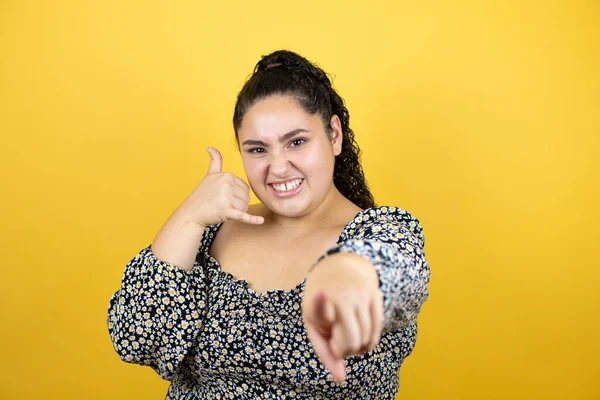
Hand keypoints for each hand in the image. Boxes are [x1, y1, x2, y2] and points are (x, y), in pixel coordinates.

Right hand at [174, 147, 263, 226]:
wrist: (191, 213)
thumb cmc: (202, 195)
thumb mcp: (210, 175)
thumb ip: (214, 161)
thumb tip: (210, 147)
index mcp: (227, 175)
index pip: (244, 188)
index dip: (237, 195)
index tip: (224, 196)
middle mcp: (227, 184)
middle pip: (246, 197)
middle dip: (237, 203)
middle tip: (222, 204)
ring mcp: (226, 198)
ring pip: (244, 207)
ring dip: (236, 211)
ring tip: (222, 209)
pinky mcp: (226, 211)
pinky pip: (242, 215)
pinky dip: (252, 219)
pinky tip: (261, 221)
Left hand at [302, 253, 382, 382]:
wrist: (340, 267)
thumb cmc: (323, 303)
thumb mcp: (315, 324)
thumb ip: (325, 353)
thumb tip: (340, 380)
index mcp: (317, 303)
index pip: (320, 304)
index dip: (321, 303)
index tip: (321, 295)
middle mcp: (341, 297)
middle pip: (352, 342)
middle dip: (346, 350)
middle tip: (337, 344)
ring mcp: (360, 295)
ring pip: (366, 339)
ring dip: (357, 347)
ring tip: (347, 338)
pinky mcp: (375, 295)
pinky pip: (377, 330)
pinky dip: (370, 342)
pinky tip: (361, 340)